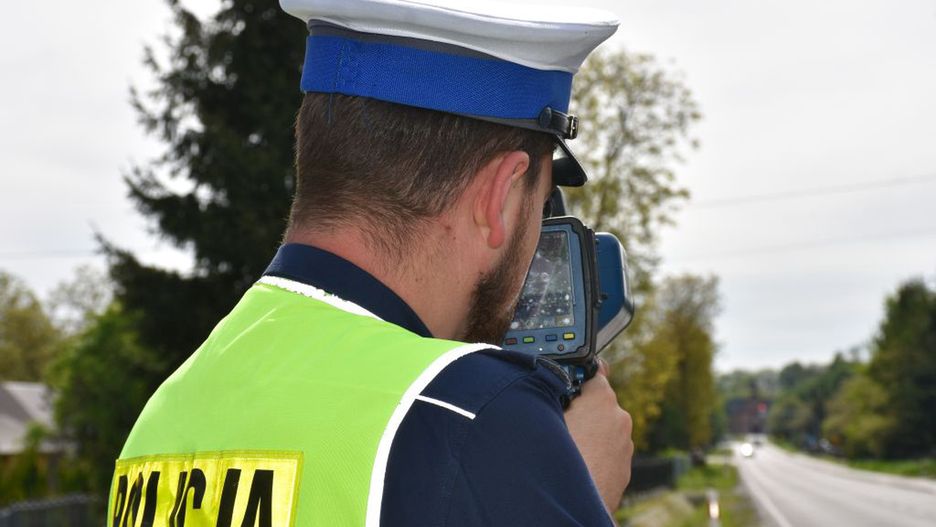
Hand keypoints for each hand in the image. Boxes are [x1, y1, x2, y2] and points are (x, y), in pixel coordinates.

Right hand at [564, 360, 633, 514]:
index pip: (595, 373)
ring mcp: (625, 445)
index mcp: (602, 400)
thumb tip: (550, 386)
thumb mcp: (547, 418)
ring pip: (604, 429)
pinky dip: (596, 454)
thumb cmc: (561, 460)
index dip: (578, 378)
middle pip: (599, 403)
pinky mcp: (625, 467)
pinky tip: (578, 464)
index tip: (568, 383)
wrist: (579, 503)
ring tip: (568, 449)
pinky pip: (608, 452)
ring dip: (590, 434)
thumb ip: (554, 395)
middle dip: (582, 410)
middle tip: (561, 422)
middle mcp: (620, 418)